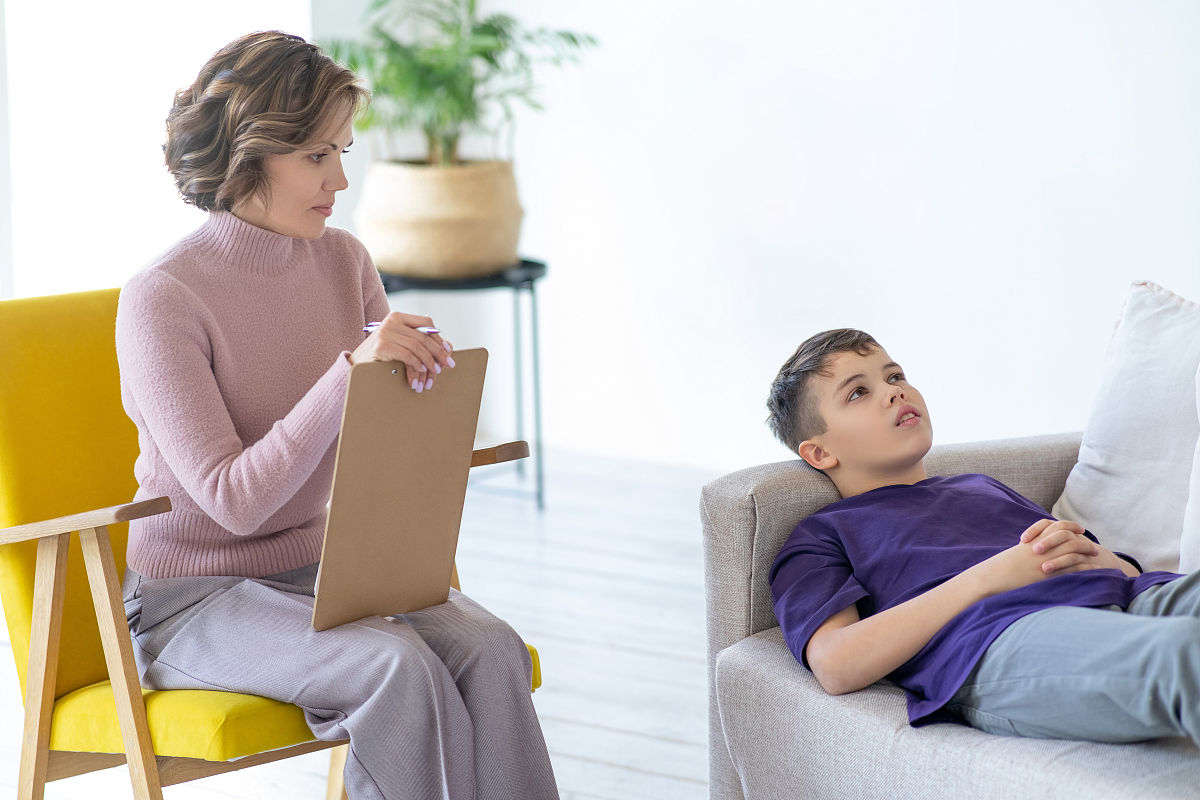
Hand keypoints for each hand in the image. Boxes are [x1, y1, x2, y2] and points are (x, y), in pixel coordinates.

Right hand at [349, 311, 454, 391]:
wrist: (356, 366)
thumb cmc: (381, 356)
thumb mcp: (400, 344)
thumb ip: (418, 342)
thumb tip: (448, 346)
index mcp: (398, 317)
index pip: (426, 323)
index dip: (438, 338)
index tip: (447, 351)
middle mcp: (391, 321)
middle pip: (423, 336)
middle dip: (438, 353)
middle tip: (448, 365)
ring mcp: (385, 332)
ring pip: (417, 346)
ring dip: (429, 361)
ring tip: (435, 372)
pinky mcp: (381, 346)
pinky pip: (407, 355)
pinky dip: (417, 364)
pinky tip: (422, 371)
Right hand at [969, 519, 1102, 597]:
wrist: (994, 577)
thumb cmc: (1000, 568)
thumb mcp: (1015, 554)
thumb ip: (1027, 550)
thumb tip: (1036, 551)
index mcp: (1034, 540)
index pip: (1056, 526)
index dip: (1070, 526)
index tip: (1079, 530)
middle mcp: (1042, 547)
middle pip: (1069, 537)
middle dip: (1082, 541)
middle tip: (1092, 546)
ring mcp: (1046, 559)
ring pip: (1073, 551)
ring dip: (1087, 552)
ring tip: (1096, 555)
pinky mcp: (1049, 573)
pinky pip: (1072, 568)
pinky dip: (1085, 568)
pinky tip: (1093, 570)